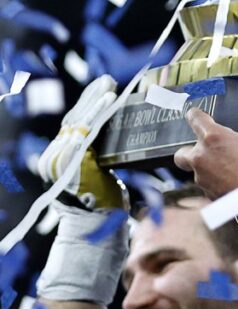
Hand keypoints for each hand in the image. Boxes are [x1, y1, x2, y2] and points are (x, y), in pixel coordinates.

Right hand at [35, 75, 126, 210]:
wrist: (93, 227)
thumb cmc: (100, 205)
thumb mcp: (95, 176)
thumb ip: (94, 158)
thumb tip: (108, 141)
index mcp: (61, 158)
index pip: (73, 126)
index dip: (86, 106)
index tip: (100, 90)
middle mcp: (56, 155)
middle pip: (74, 119)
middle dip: (90, 97)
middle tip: (106, 80)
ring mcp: (62, 157)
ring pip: (80, 121)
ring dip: (95, 100)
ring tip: (109, 86)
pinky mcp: (72, 158)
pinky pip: (87, 130)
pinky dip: (98, 113)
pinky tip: (109, 101)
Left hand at [174, 91, 237, 198]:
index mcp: (213, 138)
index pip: (194, 118)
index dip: (197, 116)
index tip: (200, 117)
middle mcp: (201, 157)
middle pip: (182, 152)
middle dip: (192, 151)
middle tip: (211, 151)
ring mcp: (201, 178)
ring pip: (194, 170)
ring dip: (205, 168)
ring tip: (226, 169)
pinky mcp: (207, 195)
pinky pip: (205, 185)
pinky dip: (214, 183)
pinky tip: (230, 183)